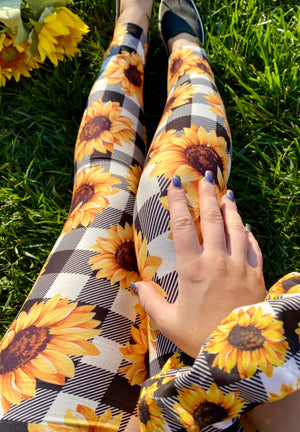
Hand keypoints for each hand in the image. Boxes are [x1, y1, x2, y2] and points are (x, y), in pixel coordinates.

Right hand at [135, 172, 265, 357]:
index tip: (175, 182)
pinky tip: (245, 225)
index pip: (184, 226)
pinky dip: (248, 232)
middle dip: (207, 194)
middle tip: (205, 176)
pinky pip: (253, 246)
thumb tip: (136, 285)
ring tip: (226, 193)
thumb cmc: (201, 337)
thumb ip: (151, 301)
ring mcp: (240, 266)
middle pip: (213, 219)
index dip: (178, 201)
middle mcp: (218, 261)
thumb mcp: (169, 323)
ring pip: (236, 228)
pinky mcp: (256, 275)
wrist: (240, 353)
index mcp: (193, 269)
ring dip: (230, 208)